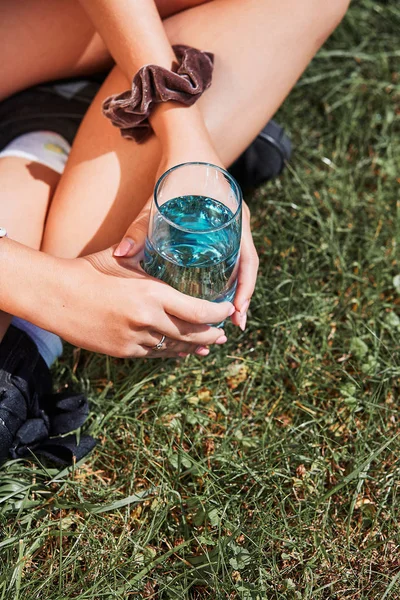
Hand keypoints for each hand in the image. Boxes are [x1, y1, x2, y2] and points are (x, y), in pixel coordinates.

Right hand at [49, 247, 233, 358]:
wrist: (55, 296)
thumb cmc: (88, 270)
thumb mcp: (122, 260)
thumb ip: (147, 258)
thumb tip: (164, 245)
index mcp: (152, 294)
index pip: (199, 310)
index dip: (219, 314)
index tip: (228, 310)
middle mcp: (148, 320)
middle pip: (192, 334)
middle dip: (211, 335)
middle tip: (224, 335)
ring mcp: (135, 339)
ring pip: (174, 347)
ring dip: (193, 347)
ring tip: (206, 346)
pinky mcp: (123, 352)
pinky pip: (154, 355)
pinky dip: (170, 353)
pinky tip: (179, 351)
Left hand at [115, 172, 258, 335]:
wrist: (186, 140)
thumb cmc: (177, 170)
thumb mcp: (160, 202)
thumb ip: (141, 228)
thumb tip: (121, 254)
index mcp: (233, 219)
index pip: (248, 261)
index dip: (246, 290)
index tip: (238, 313)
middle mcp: (238, 223)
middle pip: (247, 267)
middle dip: (241, 296)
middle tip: (233, 324)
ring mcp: (233, 222)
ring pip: (239, 262)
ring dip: (236, 286)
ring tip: (226, 314)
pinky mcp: (223, 222)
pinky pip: (230, 252)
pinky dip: (228, 271)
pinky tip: (216, 288)